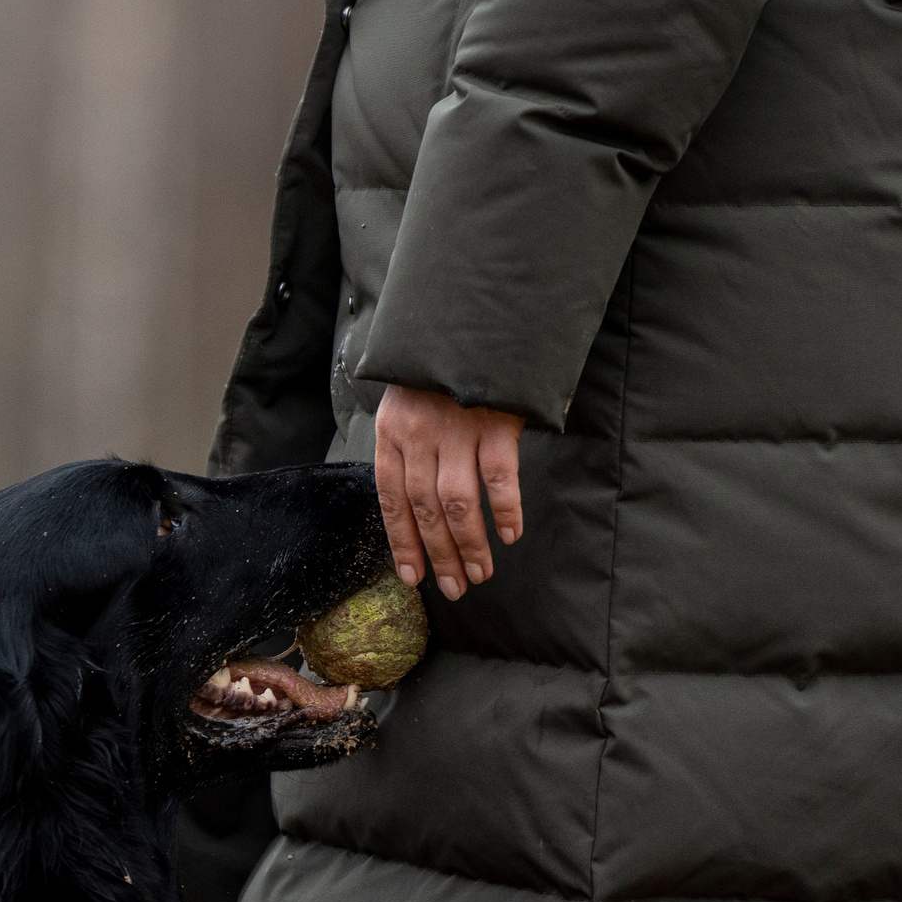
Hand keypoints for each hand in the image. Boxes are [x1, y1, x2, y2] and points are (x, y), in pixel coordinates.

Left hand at [374, 385, 524, 600]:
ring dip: (469, 544)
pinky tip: (510, 534)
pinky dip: (505, 509)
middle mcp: (419, 433)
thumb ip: (409, 440)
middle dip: (438, 554)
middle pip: (424, 508)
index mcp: (392, 429)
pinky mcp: (495, 420)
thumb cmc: (442, 364)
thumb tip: (417, 498)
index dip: (401, 541)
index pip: (391, 498)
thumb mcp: (409, 396)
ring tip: (481, 573)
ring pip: (457, 502)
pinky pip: (499, 476)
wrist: (473, 313)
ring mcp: (457, 428)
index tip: (413, 577)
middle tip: (455, 588)